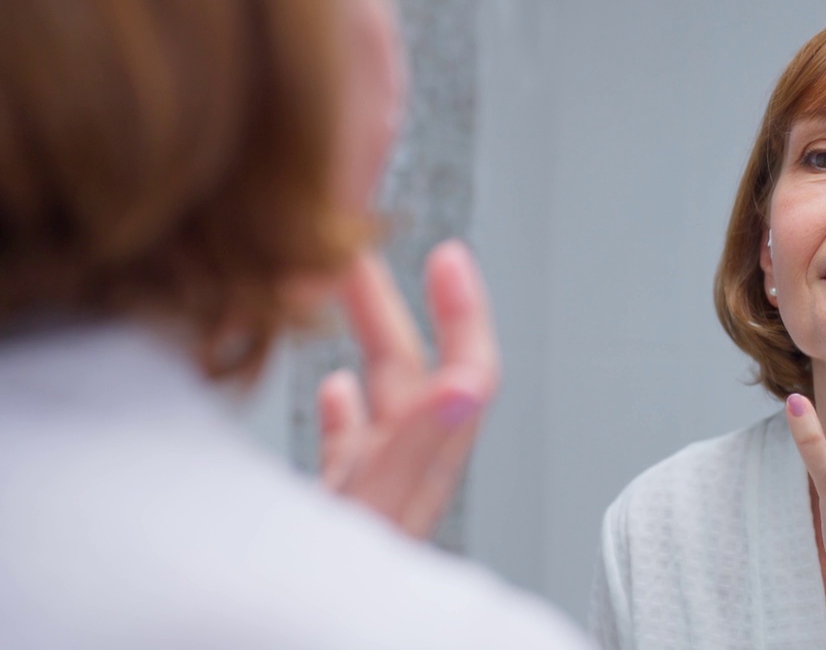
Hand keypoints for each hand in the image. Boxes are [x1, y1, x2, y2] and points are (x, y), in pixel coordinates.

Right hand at [319, 240, 498, 538]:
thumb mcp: (371, 517)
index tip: (448, 256)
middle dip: (392, 309)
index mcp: (418, 478)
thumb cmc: (327, 605)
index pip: (466, 375)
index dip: (462, 313)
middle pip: (417, 378)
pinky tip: (337, 388)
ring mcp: (370, 503)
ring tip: (345, 292)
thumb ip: (415, 449)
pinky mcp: (332, 522)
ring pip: (381, 405)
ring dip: (370, 346)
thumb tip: (467, 383)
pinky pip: (350, 451)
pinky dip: (347, 412)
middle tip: (361, 250)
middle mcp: (402, 485)